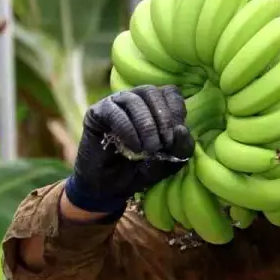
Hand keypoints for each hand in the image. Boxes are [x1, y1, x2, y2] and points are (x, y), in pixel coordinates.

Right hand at [64, 85, 193, 215]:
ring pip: (133, 100)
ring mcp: (114, 103)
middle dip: (163, 119)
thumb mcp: (170, 162)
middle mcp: (135, 99)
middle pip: (152, 92)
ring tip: (149, 149)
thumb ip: (182, 147)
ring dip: (146, 126)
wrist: (112, 188)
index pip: (170, 92)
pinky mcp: (96, 113)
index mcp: (155, 104)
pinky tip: (134, 147)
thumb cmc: (142, 170)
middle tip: (163, 145)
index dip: (176, 111)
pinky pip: (114, 112)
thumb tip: (181, 128)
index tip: (175, 136)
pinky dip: (128, 129)